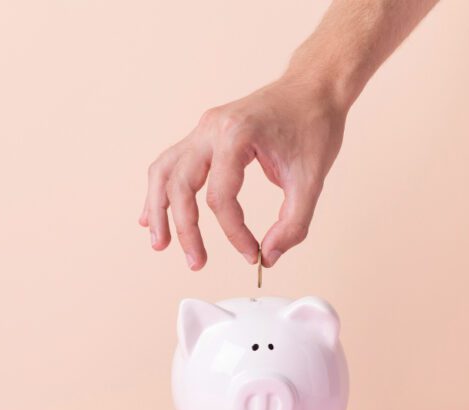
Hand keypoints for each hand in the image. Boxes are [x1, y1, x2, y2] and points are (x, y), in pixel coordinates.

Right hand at [139, 78, 346, 269]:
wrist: (314, 87)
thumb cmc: (314, 125)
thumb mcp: (311, 180)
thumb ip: (293, 224)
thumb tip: (268, 256)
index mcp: (236, 135)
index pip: (220, 197)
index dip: (234, 233)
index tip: (252, 253)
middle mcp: (211, 128)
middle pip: (180, 185)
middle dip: (185, 229)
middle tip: (197, 263)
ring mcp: (204, 128)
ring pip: (164, 171)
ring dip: (159, 209)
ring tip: (159, 243)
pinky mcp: (205, 133)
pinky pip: (172, 162)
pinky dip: (162, 189)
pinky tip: (154, 214)